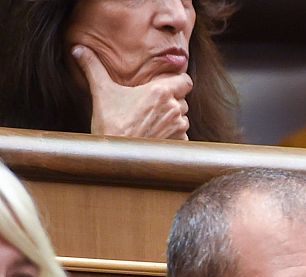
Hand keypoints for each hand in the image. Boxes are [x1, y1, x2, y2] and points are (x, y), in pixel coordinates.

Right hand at [72, 45, 190, 139]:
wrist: (118, 156)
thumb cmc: (111, 124)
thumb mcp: (101, 92)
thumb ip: (92, 67)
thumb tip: (77, 49)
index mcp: (160, 92)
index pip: (185, 81)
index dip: (178, 82)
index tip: (167, 85)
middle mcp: (175, 108)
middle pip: (182, 99)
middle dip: (171, 100)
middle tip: (151, 105)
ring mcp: (179, 127)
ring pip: (183, 117)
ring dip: (172, 118)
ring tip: (151, 121)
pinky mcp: (179, 142)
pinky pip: (182, 134)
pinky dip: (173, 134)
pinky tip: (155, 134)